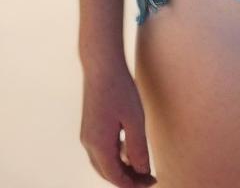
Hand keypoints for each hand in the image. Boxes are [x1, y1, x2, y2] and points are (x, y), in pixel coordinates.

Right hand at [80, 60, 156, 185]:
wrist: (101, 65)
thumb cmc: (120, 89)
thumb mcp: (135, 119)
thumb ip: (138, 148)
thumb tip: (142, 172)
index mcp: (99, 145)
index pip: (116, 177)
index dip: (134, 184)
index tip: (152, 182)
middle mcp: (89, 144)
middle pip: (108, 173)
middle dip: (128, 179)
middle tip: (149, 178)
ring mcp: (87, 135)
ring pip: (104, 163)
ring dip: (122, 168)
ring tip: (142, 166)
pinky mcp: (90, 127)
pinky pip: (102, 151)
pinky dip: (116, 156)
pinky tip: (129, 149)